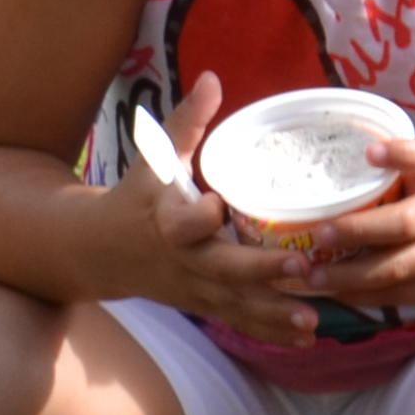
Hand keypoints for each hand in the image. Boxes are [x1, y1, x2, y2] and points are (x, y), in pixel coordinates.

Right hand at [114, 72, 315, 343]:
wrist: (101, 252)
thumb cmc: (137, 197)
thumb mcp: (153, 159)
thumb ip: (185, 122)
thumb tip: (213, 78)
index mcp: (166, 222)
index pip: (181, 223)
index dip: (198, 217)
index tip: (216, 204)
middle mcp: (183, 260)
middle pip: (222, 271)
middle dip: (261, 274)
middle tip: (301, 268)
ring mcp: (195, 288)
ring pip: (237, 305)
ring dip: (275, 314)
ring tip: (314, 320)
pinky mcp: (205, 304)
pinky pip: (240, 321)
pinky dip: (272, 331)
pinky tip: (308, 336)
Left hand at [289, 139, 414, 313]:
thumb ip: (406, 157)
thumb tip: (364, 149)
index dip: (401, 155)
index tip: (370, 152)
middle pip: (403, 224)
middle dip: (357, 231)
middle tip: (317, 235)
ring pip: (395, 269)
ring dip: (349, 275)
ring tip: (312, 275)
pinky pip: (395, 296)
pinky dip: (360, 295)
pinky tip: (331, 291)